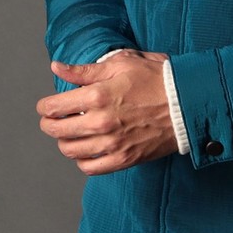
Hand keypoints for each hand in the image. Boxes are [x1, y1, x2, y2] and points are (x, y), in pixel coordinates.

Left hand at [36, 50, 175, 174]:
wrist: (188, 103)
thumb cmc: (157, 79)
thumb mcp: (121, 64)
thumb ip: (85, 70)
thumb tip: (57, 68)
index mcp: (98, 96)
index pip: (54, 107)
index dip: (45, 107)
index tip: (46, 106)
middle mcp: (101, 122)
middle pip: (57, 131)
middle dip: (49, 124)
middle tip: (53, 119)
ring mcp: (112, 144)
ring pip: (70, 150)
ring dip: (65, 141)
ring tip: (71, 132)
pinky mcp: (124, 159)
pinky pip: (89, 168)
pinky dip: (82, 160)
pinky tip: (87, 148)